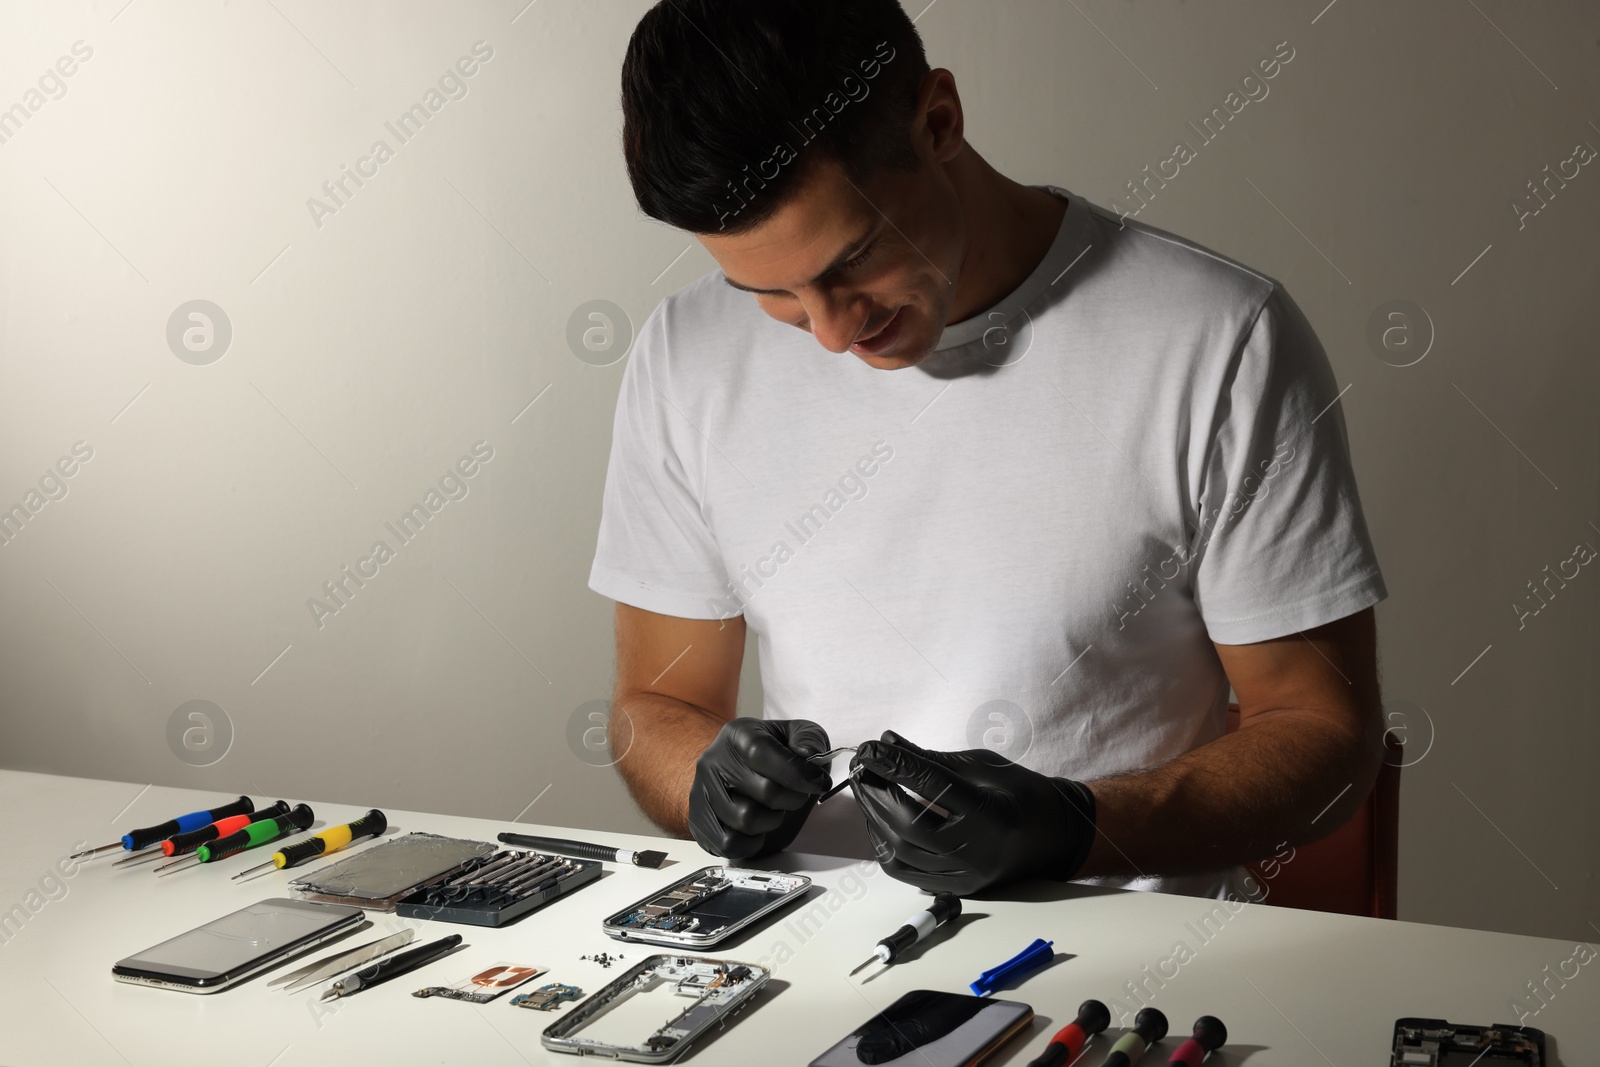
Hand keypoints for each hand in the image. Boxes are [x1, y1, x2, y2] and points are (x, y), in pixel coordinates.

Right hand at [687, 718, 831, 859]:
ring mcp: (701, 792)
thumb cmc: (771, 757)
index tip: (819, 783)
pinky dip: (750, 843)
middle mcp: (713, 761)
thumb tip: (808, 756)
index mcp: (737, 735)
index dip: (796, 773)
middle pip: (764, 791)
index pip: (762, 752)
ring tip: (772, 809)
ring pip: (746, 820)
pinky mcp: (698, 821)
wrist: (738, 773)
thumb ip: (809, 739)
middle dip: (792, 798)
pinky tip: (756, 829)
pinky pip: (729, 843)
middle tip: (795, 795)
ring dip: (771, 821)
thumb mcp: (796, 736)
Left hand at [850, 730, 1096, 894]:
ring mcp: (964, 875)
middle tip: (862, 768)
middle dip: (877, 793)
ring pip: (901, 852)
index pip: (932, 786)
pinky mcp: (955, 887)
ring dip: (874, 818)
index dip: (896, 764)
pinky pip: (905, 872)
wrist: (1052, 837)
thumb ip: (934, 757)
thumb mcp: (984, 765)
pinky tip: (878, 821)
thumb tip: (888, 742)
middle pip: (909, 824)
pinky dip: (884, 845)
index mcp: (990, 814)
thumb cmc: (1021, 794)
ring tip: (867, 790)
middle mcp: (976, 850)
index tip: (870, 748)